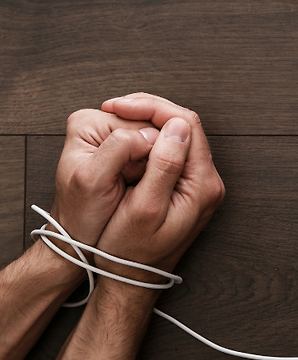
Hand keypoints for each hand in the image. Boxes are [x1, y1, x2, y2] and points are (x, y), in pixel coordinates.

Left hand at [48, 109, 159, 260]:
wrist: (79, 238)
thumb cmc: (81, 214)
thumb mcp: (94, 180)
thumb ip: (119, 148)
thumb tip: (152, 133)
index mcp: (88, 123)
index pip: (142, 121)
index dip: (153, 147)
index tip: (144, 174)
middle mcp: (101, 125)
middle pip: (150, 128)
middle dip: (155, 154)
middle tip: (142, 181)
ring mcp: (114, 138)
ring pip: (156, 142)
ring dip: (157, 163)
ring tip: (142, 184)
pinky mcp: (125, 152)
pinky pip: (154, 154)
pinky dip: (156, 169)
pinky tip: (145, 183)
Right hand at [96, 93, 224, 277]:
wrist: (133, 278)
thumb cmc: (132, 251)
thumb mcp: (143, 209)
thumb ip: (164, 165)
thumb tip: (177, 127)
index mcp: (202, 184)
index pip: (186, 125)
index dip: (152, 108)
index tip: (119, 106)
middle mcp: (209, 182)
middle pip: (186, 127)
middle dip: (151, 112)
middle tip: (116, 107)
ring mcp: (200, 185)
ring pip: (179, 137)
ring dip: (150, 124)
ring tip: (119, 118)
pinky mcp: (189, 189)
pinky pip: (174, 152)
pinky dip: (152, 139)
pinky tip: (130, 138)